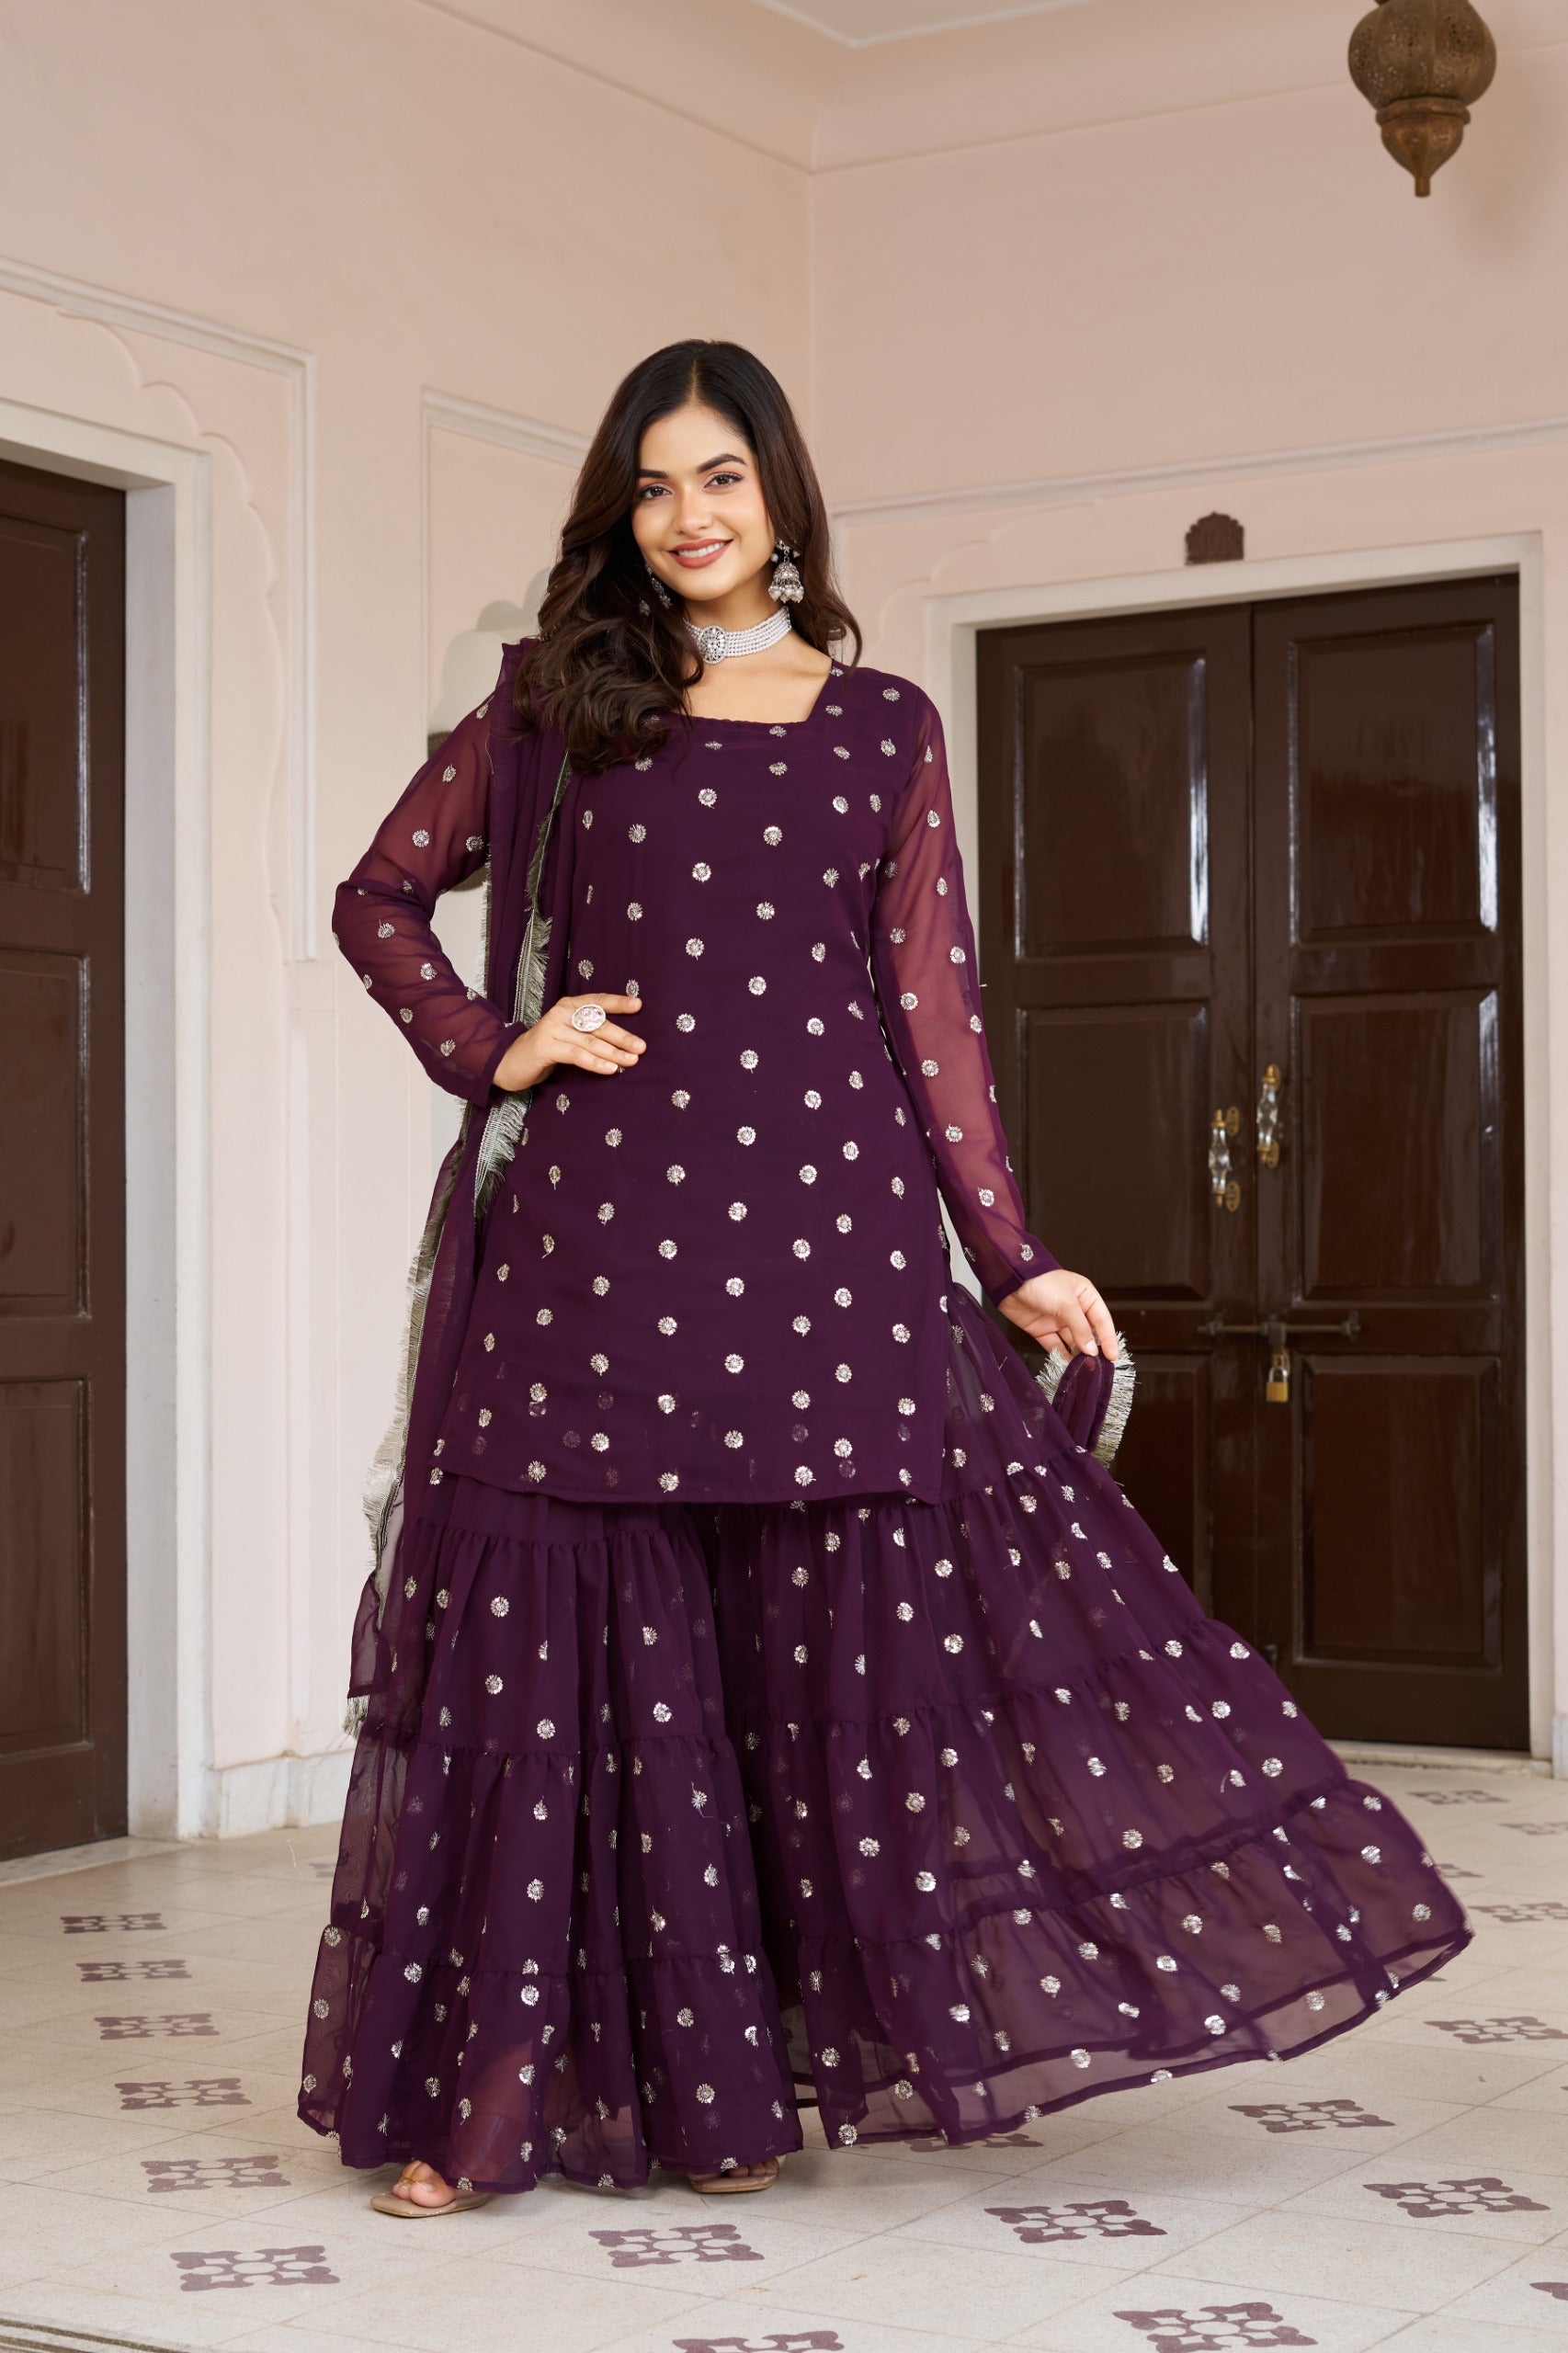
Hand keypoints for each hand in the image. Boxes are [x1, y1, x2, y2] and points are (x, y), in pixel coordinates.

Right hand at [493, 994, 645, 1090]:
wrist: (510, 1061)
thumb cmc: (547, 1049)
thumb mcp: (569, 1034)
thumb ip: (589, 1031)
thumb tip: (625, 1040)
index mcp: (569, 1005)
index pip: (597, 1001)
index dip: (618, 1003)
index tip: (639, 1005)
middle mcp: (560, 1013)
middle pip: (598, 1023)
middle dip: (622, 1036)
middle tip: (641, 1047)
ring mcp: (551, 1029)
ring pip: (589, 1040)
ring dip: (613, 1052)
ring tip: (632, 1061)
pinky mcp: (545, 1047)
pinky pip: (576, 1055)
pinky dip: (594, 1062)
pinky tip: (609, 1069)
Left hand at [999, 1268, 1117, 1360]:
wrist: (1010, 1282)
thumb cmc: (1041, 1282)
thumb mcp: (1066, 1303)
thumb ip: (1080, 1327)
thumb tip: (1091, 1349)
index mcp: (1085, 1296)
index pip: (1102, 1320)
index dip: (1108, 1338)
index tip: (1112, 1356)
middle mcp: (1073, 1309)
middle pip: (1088, 1333)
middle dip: (1094, 1349)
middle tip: (1100, 1366)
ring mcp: (1058, 1320)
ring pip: (1072, 1341)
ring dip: (1078, 1355)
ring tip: (1084, 1369)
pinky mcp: (1042, 1329)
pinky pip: (1055, 1346)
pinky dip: (1061, 1356)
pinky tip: (1067, 1366)